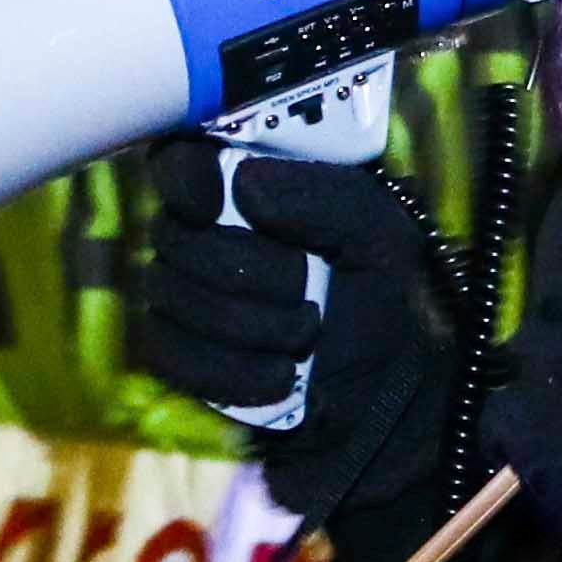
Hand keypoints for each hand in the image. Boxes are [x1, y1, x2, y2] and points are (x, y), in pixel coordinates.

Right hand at [128, 142, 466, 531]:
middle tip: (307, 287)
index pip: (182, 159)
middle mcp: (210, 235)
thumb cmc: (389, 303)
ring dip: (250, 323)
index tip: (212, 199)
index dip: (185, 175)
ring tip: (306, 335)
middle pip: (175, 233)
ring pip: (170, 293)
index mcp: (254, 188)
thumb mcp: (379, 235)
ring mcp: (186, 296)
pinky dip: (233, 370)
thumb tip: (242, 181)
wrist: (392, 402)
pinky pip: (170, 351)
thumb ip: (322, 195)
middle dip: (246, 269)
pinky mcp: (180, 356)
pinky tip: (280, 377)